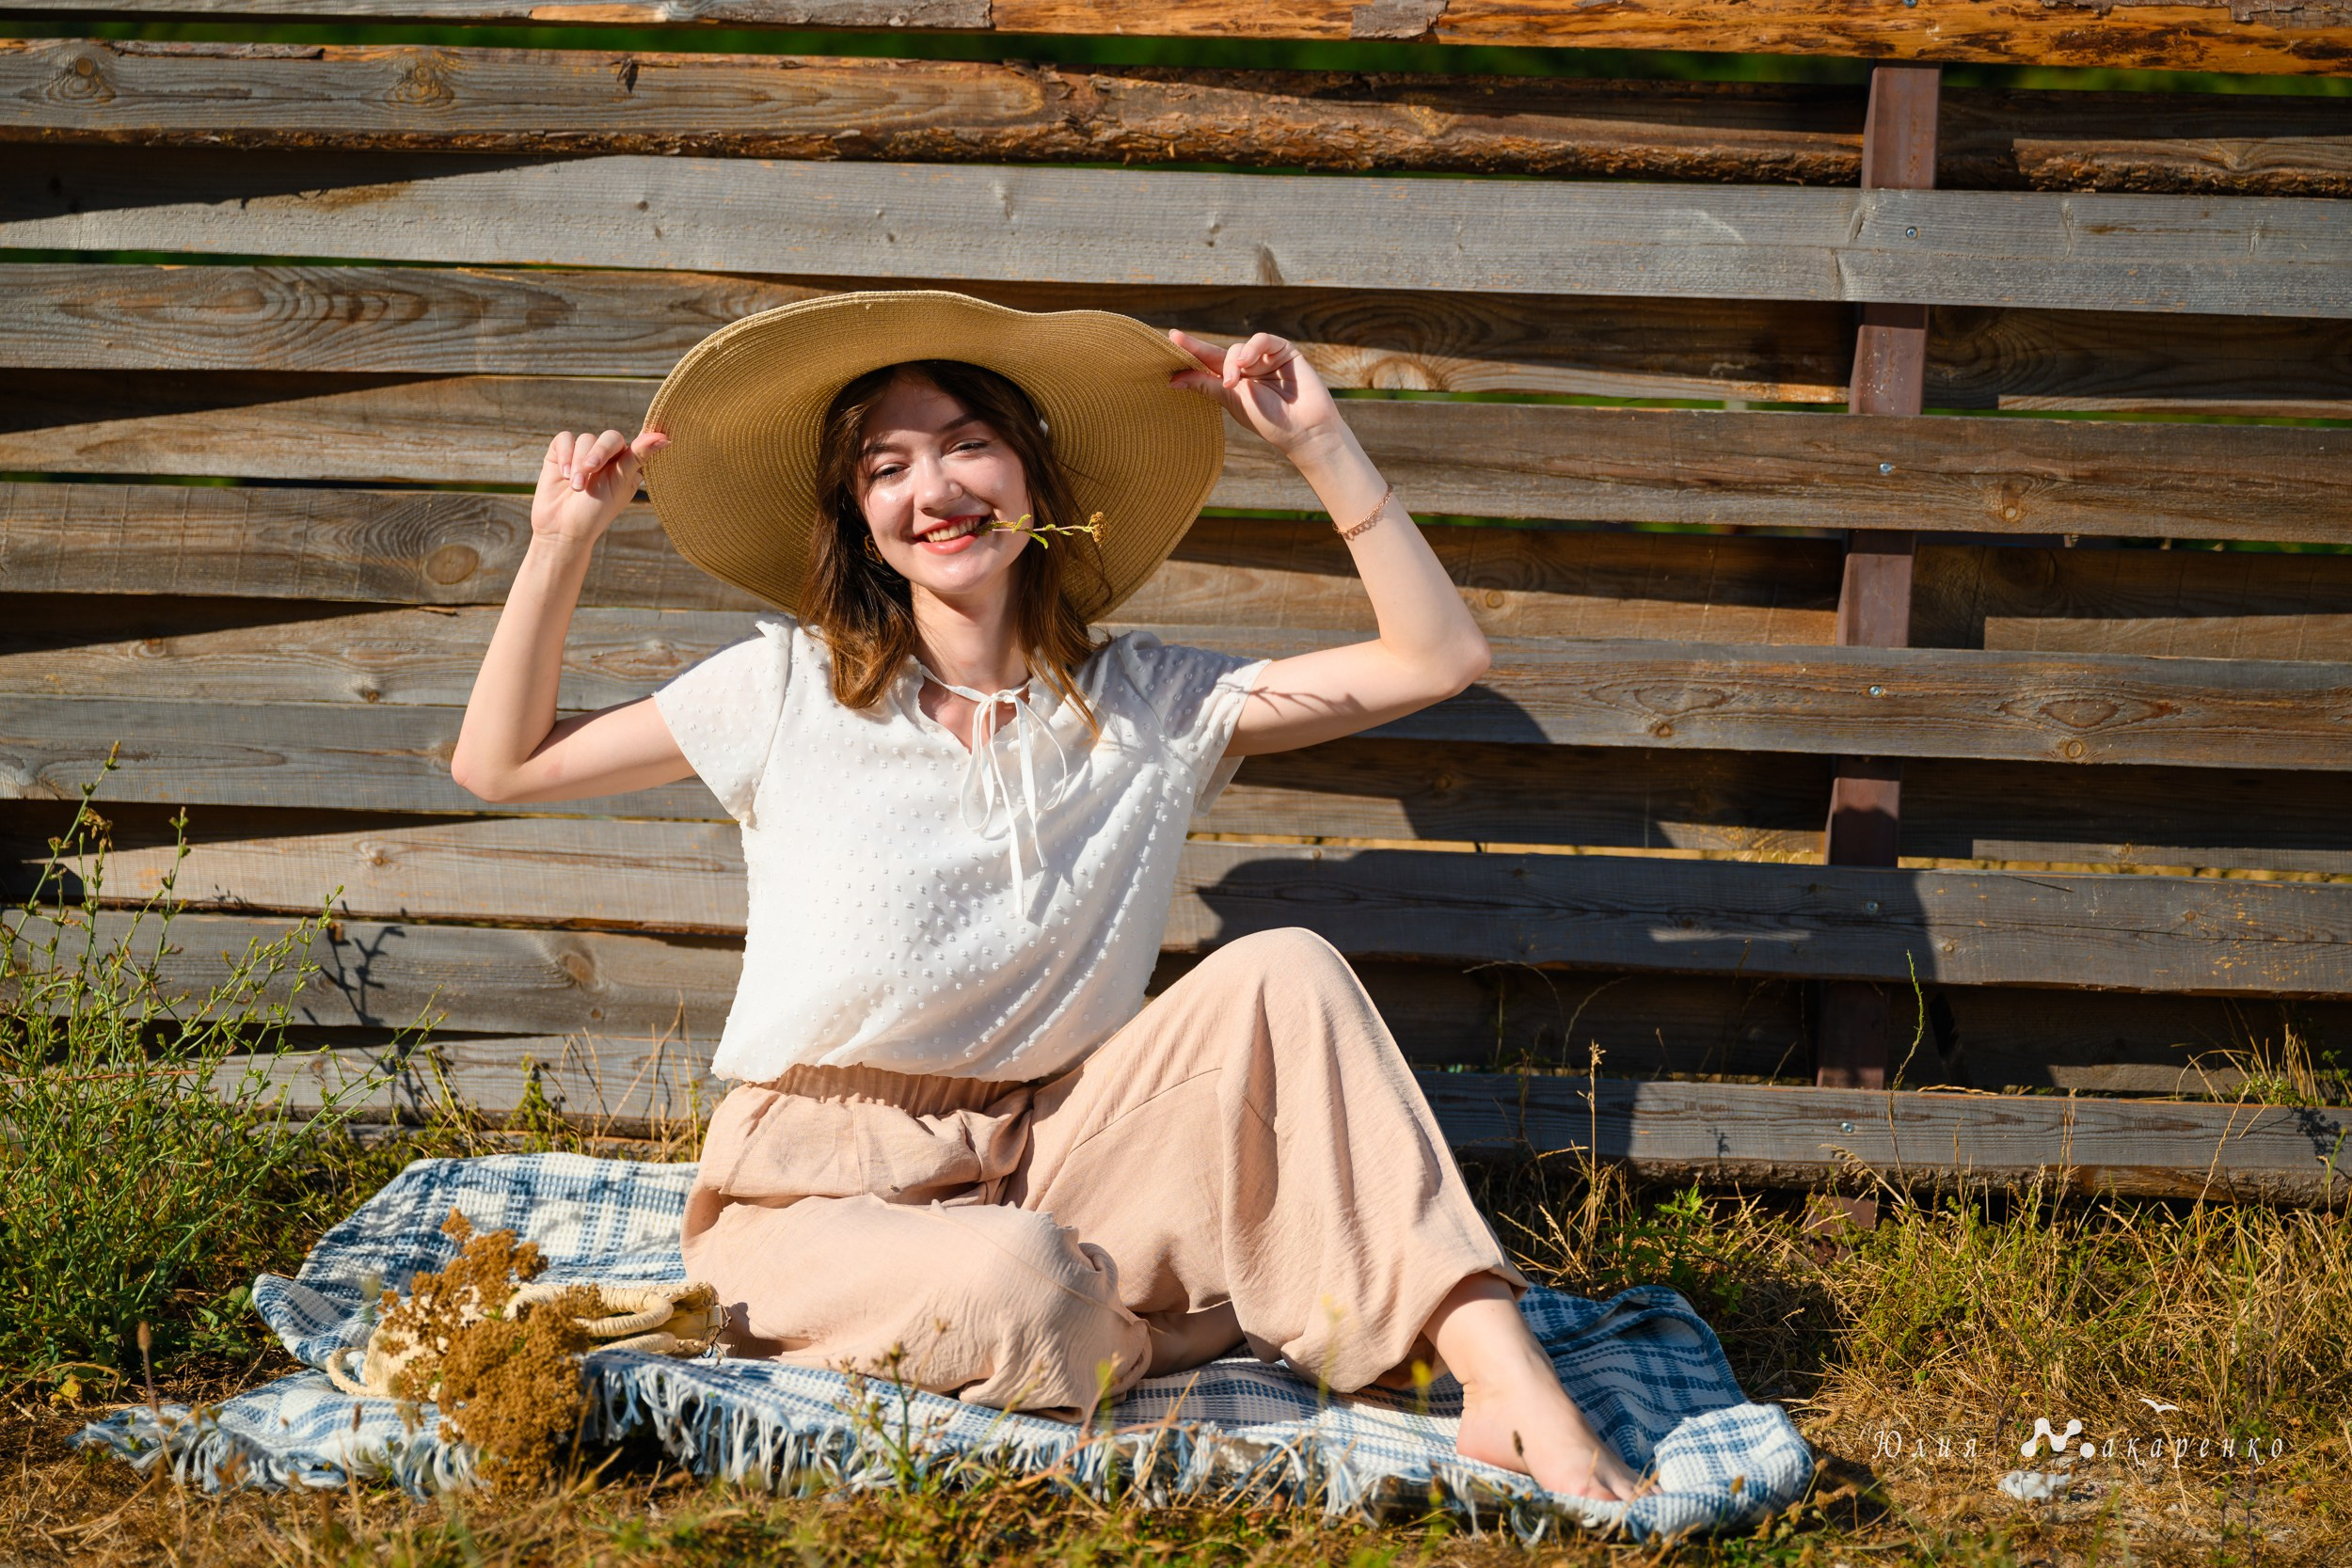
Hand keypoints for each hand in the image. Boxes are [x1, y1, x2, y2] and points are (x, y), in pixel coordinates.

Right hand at [531, 427, 669, 547]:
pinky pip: (565, 439)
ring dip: (579, 462)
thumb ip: (638, 457)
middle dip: (599, 453)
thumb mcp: (620, 484)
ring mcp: (584, 453)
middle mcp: (607, 456)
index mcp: (627, 465)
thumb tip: (665, 438)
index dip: (645, 439)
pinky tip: (565, 474)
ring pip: (586, 439)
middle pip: (610, 437)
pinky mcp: (561, 452)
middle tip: (591, 468)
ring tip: (577, 487)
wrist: (563, 528)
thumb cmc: (596, 511)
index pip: (637, 443)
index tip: (661, 438)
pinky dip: (565, 455)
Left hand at [1167, 329, 1347, 460]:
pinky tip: (1247, 364)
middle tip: (1176, 340)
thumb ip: (1207, 385)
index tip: (1169, 341)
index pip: (1206, 366)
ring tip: (1232, 381)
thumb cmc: (1268, 420)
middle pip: (1217, 353)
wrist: (1303, 429)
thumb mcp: (1232, 401)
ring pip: (1237, 348)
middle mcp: (1246, 370)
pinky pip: (1261, 340)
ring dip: (1232, 362)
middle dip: (1198, 349)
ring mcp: (1264, 359)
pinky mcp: (1282, 350)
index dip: (1189, 354)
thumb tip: (1173, 380)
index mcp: (1232, 384)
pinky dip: (1251, 349)